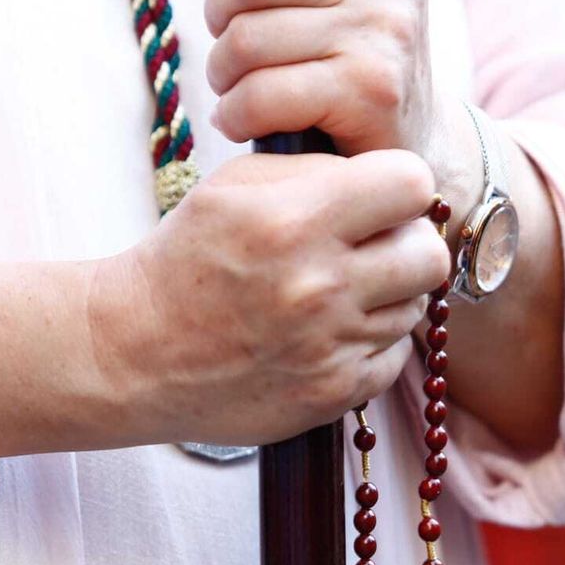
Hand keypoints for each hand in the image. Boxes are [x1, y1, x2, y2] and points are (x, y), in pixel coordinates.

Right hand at [96, 150, 450, 445]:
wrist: (134, 353)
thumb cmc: (186, 259)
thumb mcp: (233, 187)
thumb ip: (316, 170)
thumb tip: (387, 178)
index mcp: (294, 221)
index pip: (410, 184)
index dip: (399, 185)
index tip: (380, 197)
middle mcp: (319, 286)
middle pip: (429, 253)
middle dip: (407, 242)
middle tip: (374, 245)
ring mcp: (329, 347)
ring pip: (414, 307)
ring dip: (387, 295)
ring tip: (338, 292)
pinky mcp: (332, 394)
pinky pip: (395, 357)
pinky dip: (371, 342)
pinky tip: (329, 333)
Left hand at [204, 0, 452, 166]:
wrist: (413, 136)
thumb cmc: (351, 56)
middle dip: (219, 20)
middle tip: (233, 52)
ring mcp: (382, 29)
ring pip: (246, 40)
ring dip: (223, 74)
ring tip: (238, 87)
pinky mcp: (368, 90)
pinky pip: (260, 96)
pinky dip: (234, 116)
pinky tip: (241, 121)